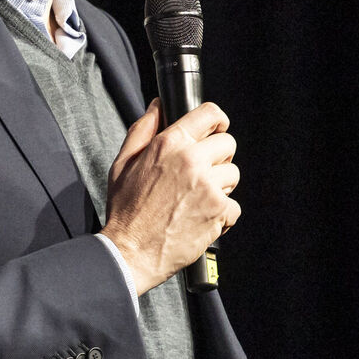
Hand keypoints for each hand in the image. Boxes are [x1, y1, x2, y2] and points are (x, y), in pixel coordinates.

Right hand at [102, 101, 239, 290]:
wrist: (130, 251)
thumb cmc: (126, 211)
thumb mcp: (123, 163)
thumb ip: (143, 130)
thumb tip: (157, 106)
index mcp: (169, 144)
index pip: (209, 114)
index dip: (217, 120)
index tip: (216, 130)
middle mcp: (191, 161)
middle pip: (228, 143)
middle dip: (219, 157)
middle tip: (203, 173)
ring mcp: (207, 186)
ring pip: (234, 175)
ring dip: (221, 186)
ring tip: (198, 199)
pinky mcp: (218, 211)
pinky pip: (235, 206)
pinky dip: (223, 215)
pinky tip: (202, 218)